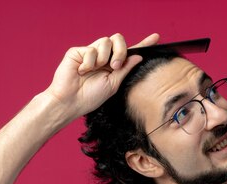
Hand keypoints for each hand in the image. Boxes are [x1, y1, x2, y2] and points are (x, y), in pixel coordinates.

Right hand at [43, 33, 159, 121]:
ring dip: (104, 58)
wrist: (71, 101)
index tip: (156, 38)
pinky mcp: (78, 52)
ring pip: (106, 41)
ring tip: (95, 70)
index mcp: (113, 65)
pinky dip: (89, 62)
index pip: (129, 52)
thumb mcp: (114, 84)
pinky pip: (91, 49)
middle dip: (121, 51)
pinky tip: (82, 71)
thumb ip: (125, 69)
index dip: (142, 44)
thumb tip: (138, 56)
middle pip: (119, 40)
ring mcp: (90, 53)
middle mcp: (103, 57)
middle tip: (115, 66)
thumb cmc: (90, 97)